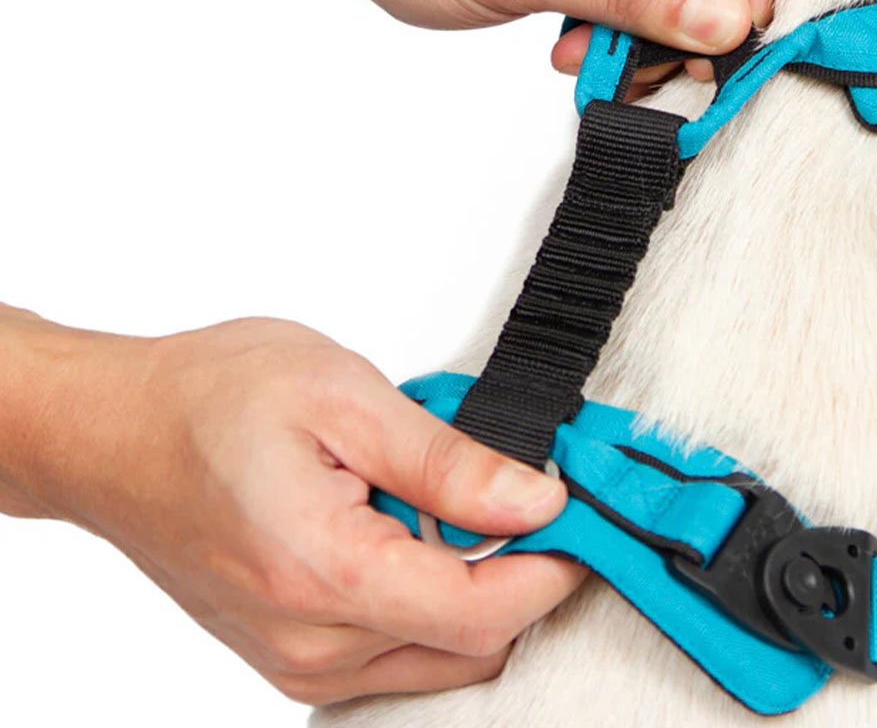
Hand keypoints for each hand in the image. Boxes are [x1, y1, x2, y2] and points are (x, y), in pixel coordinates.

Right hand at [0, 313, 585, 703]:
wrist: (115, 436)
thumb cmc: (207, 403)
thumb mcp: (342, 396)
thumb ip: (449, 462)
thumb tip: (536, 500)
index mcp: (326, 573)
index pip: (485, 613)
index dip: (553, 567)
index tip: (579, 519)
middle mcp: (311, 642)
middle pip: (474, 645)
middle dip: (519, 576)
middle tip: (519, 497)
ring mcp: (298, 662)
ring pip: (443, 660)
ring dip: (471, 591)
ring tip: (440, 506)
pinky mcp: (293, 660)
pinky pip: (400, 660)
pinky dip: (428, 606)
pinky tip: (407, 538)